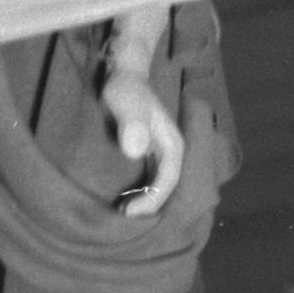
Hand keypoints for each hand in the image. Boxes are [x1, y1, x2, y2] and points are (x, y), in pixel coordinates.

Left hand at [102, 66, 184, 217]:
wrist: (123, 76)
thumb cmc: (125, 88)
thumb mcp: (126, 101)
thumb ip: (132, 122)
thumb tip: (136, 151)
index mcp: (172, 143)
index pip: (169, 180)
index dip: (152, 199)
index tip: (128, 210)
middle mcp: (171, 153)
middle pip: (168, 189)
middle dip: (150, 206)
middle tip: (123, 216)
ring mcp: (161, 155)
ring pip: (160, 187)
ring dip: (145, 203)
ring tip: (121, 212)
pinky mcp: (150, 156)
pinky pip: (151, 182)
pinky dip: (139, 194)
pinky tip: (122, 200)